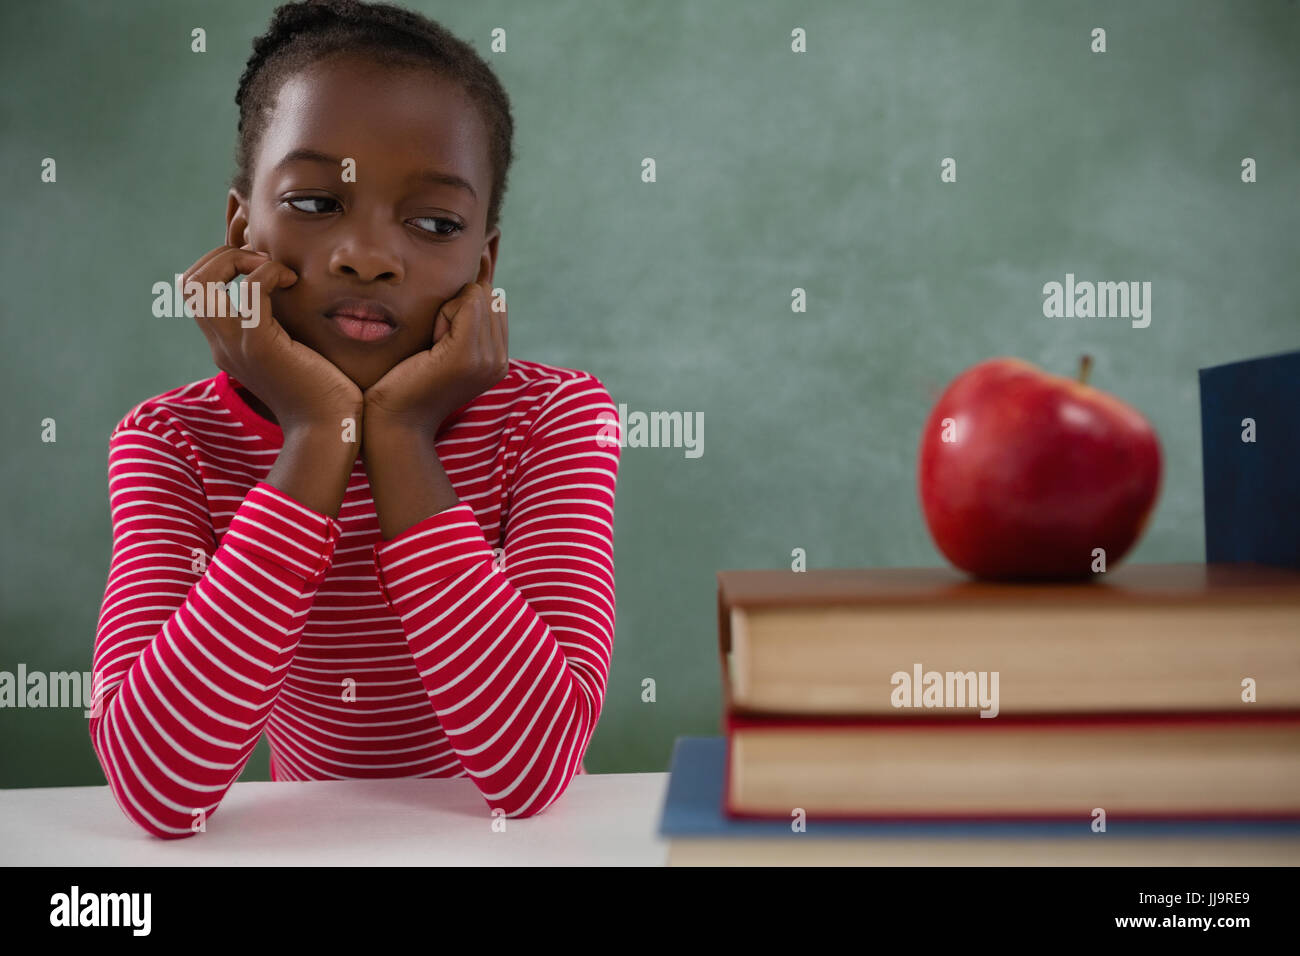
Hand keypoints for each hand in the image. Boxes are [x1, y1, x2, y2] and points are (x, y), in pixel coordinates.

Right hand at [183, 244, 362, 433]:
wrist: (329, 430)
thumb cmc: (324, 391)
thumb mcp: (293, 351)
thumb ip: (281, 326)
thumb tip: (291, 294)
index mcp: (227, 345)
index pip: (197, 292)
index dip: (221, 265)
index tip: (261, 265)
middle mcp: (223, 345)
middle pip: (189, 283)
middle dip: (222, 256)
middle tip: (263, 261)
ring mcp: (236, 345)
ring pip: (201, 283)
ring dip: (236, 259)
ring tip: (275, 268)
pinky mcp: (260, 345)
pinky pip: (251, 291)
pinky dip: (269, 273)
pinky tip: (293, 282)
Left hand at [363, 277, 507, 435]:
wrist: (395, 422)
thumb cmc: (408, 381)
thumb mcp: (444, 348)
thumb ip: (465, 320)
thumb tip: (478, 267)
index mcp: (497, 360)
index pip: (493, 302)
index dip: (462, 309)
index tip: (441, 343)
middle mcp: (500, 361)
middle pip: (487, 294)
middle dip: (457, 307)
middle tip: (435, 345)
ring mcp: (488, 359)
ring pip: (477, 295)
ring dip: (447, 311)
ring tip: (433, 348)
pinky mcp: (468, 355)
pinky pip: (466, 303)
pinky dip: (442, 316)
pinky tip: (431, 346)